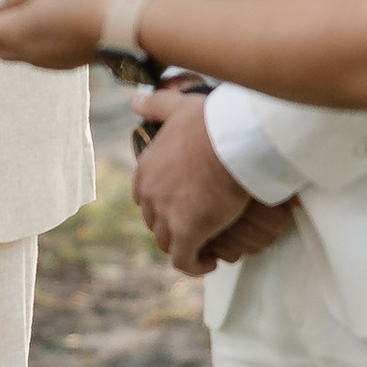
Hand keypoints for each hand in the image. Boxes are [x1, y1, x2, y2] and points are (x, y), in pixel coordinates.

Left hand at [131, 82, 295, 277]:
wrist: (232, 139)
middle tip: (198, 229)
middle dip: (173, 228)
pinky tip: (210, 262)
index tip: (183, 207)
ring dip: (185, 247)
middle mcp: (149, 193)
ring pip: (168, 243)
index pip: (145, 197)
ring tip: (206, 248)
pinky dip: (195, 265)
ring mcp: (166, 214)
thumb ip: (155, 105)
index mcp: (146, 168)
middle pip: (155, 222)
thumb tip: (134, 101)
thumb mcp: (178, 107)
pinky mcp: (187, 232)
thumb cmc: (211, 121)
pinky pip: (184, 260)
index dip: (163, 205)